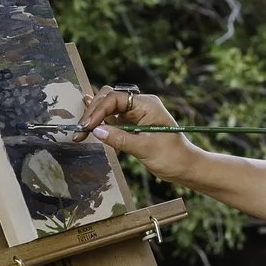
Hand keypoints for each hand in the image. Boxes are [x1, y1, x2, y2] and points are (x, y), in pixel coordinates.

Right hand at [77, 87, 203, 181]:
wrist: (185, 167)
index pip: (116, 99)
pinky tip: (88, 123)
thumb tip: (96, 131)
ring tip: (81, 131)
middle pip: (109, 99)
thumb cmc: (172, 157)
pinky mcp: (132, 124)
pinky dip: (100, 122)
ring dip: (94, 118)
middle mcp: (140, 105)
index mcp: (147, 104)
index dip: (99, 111)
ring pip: (108, 108)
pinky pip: (112, 118)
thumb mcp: (145, 148)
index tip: (87, 127)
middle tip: (80, 131)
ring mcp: (135, 114)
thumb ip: (120, 139)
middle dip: (93, 113)